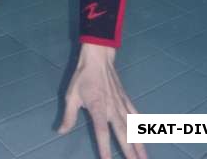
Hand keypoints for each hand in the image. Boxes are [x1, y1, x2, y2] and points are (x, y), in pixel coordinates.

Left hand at [58, 44, 146, 158]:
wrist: (98, 58)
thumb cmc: (82, 77)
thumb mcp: (71, 95)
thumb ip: (68, 116)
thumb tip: (61, 132)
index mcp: (98, 108)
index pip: (102, 132)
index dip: (105, 148)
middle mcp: (112, 108)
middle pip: (122, 134)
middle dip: (129, 152)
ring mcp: (121, 104)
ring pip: (132, 127)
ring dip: (139, 144)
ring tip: (144, 158)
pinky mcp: (125, 99)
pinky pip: (135, 115)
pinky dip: (140, 127)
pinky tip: (145, 136)